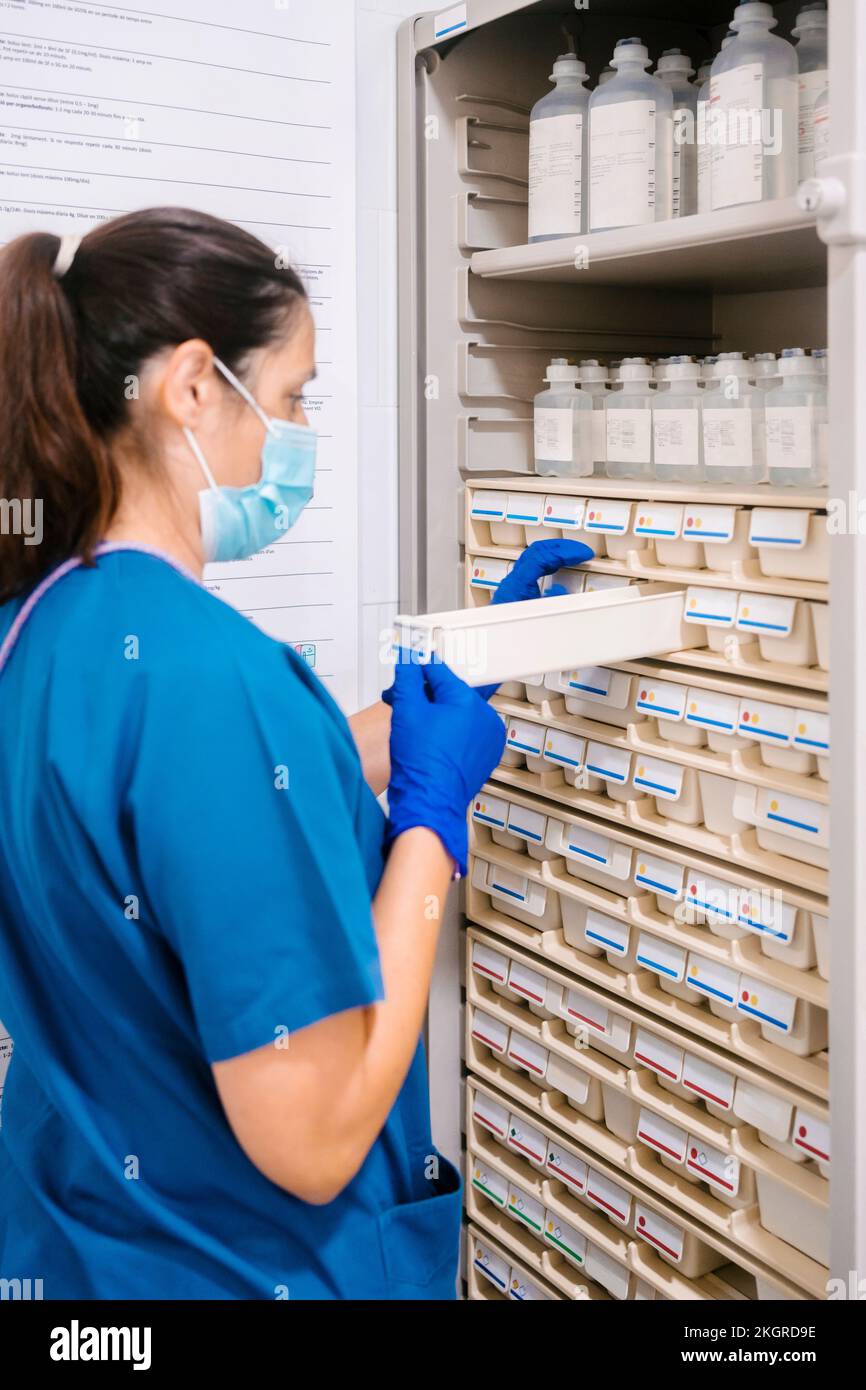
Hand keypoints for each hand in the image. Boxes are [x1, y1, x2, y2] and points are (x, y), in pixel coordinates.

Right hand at [383, 652, 505, 876]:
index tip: (407, 666)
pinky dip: (448, 733)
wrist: (429, 802)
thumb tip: (407, 660)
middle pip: (448, 692)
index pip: (438, 670)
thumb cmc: (421, 765)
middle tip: (401, 703)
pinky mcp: (485, 754)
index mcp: (467, 700)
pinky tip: (429, 743)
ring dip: (436, 714)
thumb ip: (407, 678)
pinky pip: (465, 733)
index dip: (416, 669)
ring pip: (457, 713)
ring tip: (414, 728)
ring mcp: (487, 737)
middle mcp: (484, 716)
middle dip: (423, 696)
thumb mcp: (406, 711)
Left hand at [477, 537, 593, 697]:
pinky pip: (532, 573)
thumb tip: (561, 591)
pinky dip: (548, 569)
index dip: (564, 551)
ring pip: (534, 561)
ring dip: (554, 557)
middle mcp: (512, 583)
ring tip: (571, 559)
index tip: (582, 554)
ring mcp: (512, 588)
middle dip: (560, 548)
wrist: (488, 656)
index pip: (542, 555)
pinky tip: (558, 575)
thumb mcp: (536, 623)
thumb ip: (552, 605)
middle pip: (537, 553)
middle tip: (579, 552)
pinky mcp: (514, 596)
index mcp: (517, 584)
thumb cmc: (506, 641)